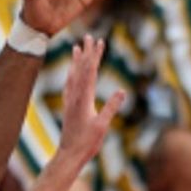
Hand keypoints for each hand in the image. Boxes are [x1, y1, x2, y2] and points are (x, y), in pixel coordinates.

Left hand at [56, 36, 125, 168]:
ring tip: (76, 48)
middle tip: (89, 37)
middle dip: (87, 52)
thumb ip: (111, 107)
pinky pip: (69, 85)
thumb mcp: (102, 125)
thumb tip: (122, 91)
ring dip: (76, 61)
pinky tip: (72, 73)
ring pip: (73, 75)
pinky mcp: (68, 107)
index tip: (100, 42)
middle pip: (81, 69)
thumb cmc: (87, 142)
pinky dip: (71, 74)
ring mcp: (70, 101)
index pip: (90, 71)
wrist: (69, 154)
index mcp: (83, 98)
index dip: (96, 56)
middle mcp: (74, 96)